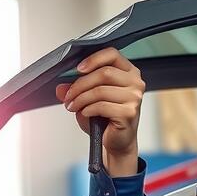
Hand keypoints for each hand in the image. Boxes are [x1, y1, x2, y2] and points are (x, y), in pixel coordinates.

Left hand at [55, 47, 144, 176]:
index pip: (112, 54)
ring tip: (73, 106)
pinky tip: (85, 113)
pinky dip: (88, 109)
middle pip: (104, 73)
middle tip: (69, 95)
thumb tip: (60, 88)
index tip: (78, 69)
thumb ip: (74, 90)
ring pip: (100, 90)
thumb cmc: (106, 118)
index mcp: (128, 72)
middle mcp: (135, 82)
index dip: (93, 59)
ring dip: (81, 99)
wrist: (117, 141)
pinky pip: (102, 106)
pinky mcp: (130, 112)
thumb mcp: (87, 99)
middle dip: (80, 84)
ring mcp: (135, 98)